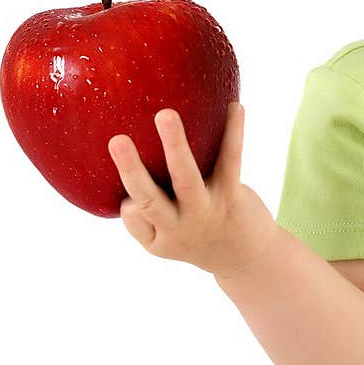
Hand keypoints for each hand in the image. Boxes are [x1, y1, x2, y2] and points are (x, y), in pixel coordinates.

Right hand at [108, 102, 277, 278]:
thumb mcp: (166, 235)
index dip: (127, 203)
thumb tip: (118, 149)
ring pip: (186, 178)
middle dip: (131, 170)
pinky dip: (233, 132)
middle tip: (116, 140)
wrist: (247, 258)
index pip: (133, 216)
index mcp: (158, 239)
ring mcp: (206, 211)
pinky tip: (234, 107)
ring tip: (165, 116)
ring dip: (175, 146)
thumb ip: (144, 207)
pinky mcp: (232, 195)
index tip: (127, 194)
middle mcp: (179, 227)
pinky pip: (230, 160)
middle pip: (149, 200)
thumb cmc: (195, 233)